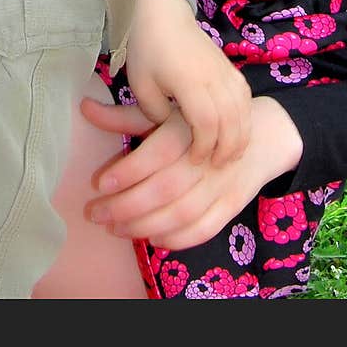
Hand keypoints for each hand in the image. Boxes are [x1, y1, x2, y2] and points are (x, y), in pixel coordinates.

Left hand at [83, 95, 303, 249]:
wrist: (262, 129)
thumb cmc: (201, 116)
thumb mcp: (164, 107)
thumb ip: (123, 116)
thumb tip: (83, 107)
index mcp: (191, 124)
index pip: (158, 152)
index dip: (128, 170)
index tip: (100, 181)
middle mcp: (208, 154)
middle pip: (166, 188)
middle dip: (126, 206)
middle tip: (95, 213)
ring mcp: (223, 182)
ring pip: (183, 213)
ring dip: (145, 226)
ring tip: (115, 228)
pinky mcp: (234, 203)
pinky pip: (205, 229)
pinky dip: (176, 239)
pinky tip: (151, 237)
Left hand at [124, 0, 251, 165]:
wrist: (163, 13)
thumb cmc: (147, 49)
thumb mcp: (140, 84)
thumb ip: (154, 113)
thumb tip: (168, 130)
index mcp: (188, 81)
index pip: (206, 121)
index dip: (204, 146)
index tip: (196, 160)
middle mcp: (212, 77)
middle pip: (231, 119)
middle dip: (227, 147)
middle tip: (218, 166)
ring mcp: (225, 71)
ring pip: (243, 109)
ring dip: (239, 135)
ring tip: (230, 155)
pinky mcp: (230, 68)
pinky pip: (245, 97)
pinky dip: (245, 118)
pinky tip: (237, 131)